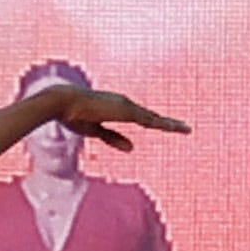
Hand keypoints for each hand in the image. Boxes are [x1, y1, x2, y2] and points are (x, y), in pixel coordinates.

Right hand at [35, 85, 188, 150]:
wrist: (63, 102)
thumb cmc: (74, 114)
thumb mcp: (96, 130)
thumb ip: (113, 138)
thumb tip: (132, 148)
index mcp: (118, 108)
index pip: (141, 117)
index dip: (154, 122)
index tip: (167, 126)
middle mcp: (125, 104)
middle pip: (151, 117)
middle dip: (169, 123)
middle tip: (186, 128)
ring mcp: (126, 106)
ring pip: (153, 118)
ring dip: (170, 124)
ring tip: (186, 129)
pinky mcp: (125, 110)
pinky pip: (148, 120)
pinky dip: (161, 123)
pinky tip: (173, 128)